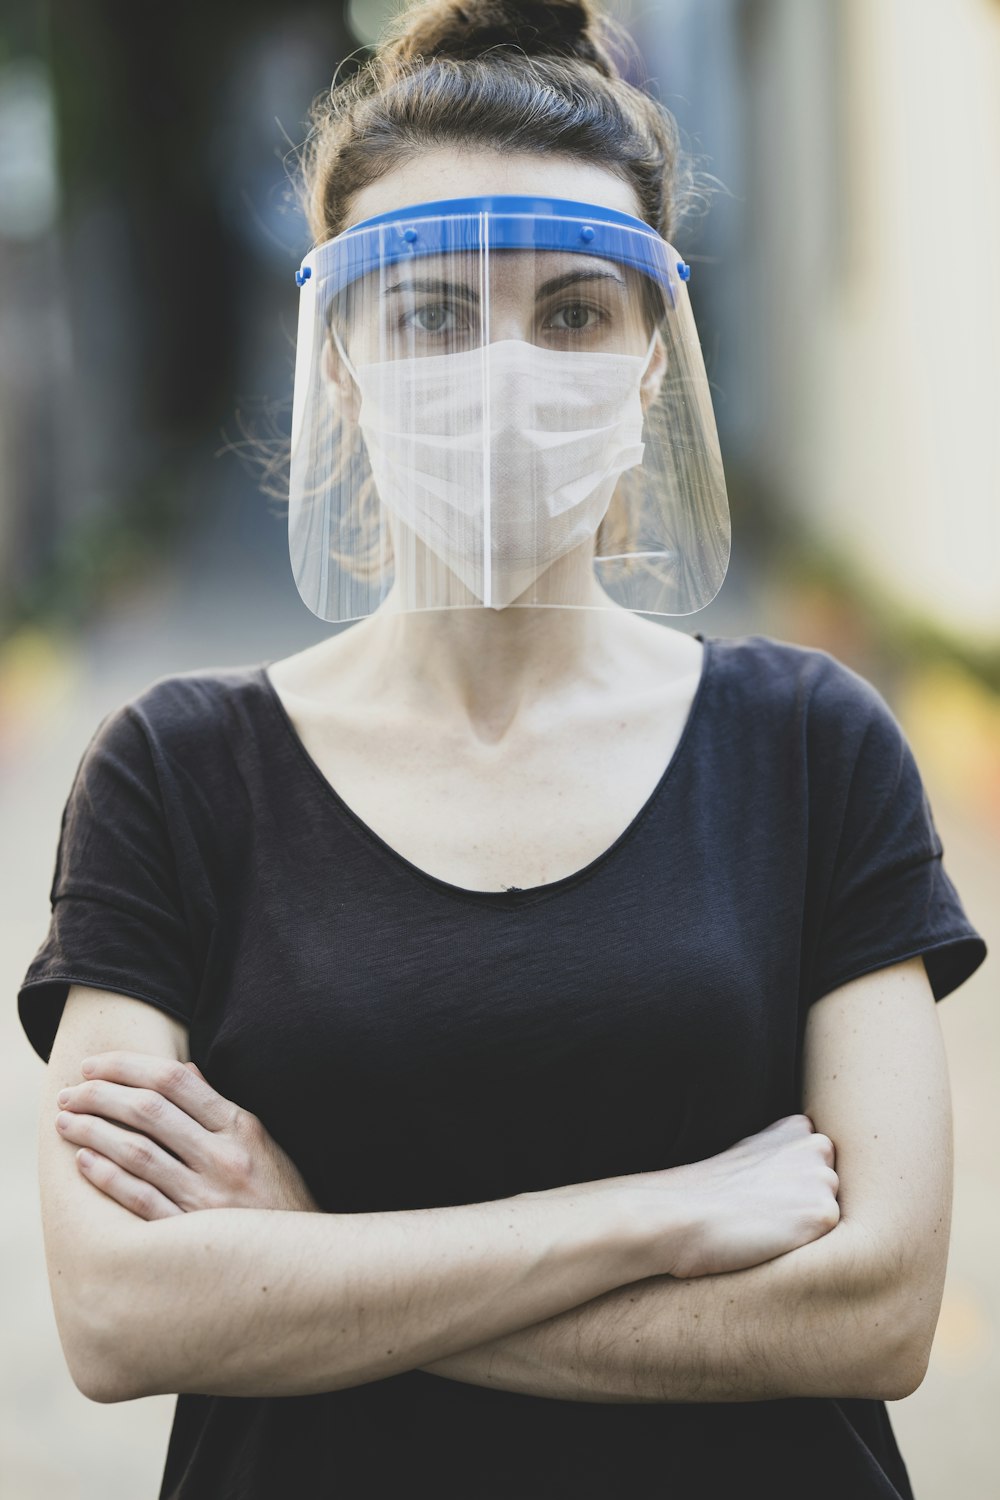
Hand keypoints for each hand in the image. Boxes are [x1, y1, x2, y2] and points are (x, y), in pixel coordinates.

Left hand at [54, 1052, 321, 1219]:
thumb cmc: (279, 1198)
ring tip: (65, 1120)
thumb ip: (221, 1109)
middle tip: (70, 1092)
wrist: (306, 1264)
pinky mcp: (190, 1235)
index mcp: (242, 1127)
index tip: (95, 1065)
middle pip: (149, 1110)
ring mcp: (207, 1198)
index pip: (175, 1079)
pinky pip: (139, 1200)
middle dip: (100, 1094)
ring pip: (136, 1152)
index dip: (127, 1066)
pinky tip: (84, 1161)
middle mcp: (224, 1157)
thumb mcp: (263, 1144)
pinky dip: (107, 1177)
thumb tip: (183, 1071)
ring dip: (92, 1131)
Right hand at [633, 1113, 840, 1279]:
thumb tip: (812, 1173)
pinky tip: (773, 1239)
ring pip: (832, 1213)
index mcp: (797, 1127)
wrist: (683, 1213)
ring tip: (767, 1225)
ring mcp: (823, 1179)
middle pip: (832, 1189)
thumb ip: (783, 1154)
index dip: (794, 1184)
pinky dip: (805, 1245)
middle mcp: (817, 1145)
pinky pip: (830, 1240)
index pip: (820, 1164)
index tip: (763, 1191)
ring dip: (808, 1224)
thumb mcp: (749, 1154)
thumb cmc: (708, 1191)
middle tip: (764, 1210)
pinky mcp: (823, 1214)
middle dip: (808, 1202)